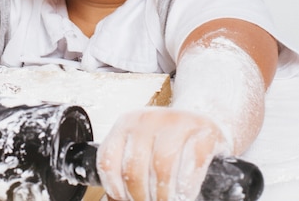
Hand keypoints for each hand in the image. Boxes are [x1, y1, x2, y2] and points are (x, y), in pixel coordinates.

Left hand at [96, 107, 228, 200]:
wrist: (201, 122)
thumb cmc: (167, 142)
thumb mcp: (141, 151)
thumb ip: (127, 173)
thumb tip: (113, 200)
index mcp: (126, 123)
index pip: (108, 161)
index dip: (115, 190)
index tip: (125, 200)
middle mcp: (147, 119)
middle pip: (133, 168)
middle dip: (140, 197)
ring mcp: (175, 121)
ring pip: (161, 166)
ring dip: (163, 194)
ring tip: (167, 200)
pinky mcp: (203, 129)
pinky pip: (192, 163)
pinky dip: (187, 186)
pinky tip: (185, 193)